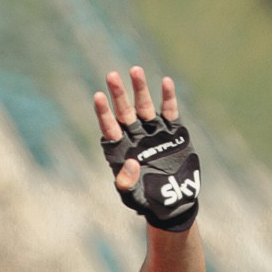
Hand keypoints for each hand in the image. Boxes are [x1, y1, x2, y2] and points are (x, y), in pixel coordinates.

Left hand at [94, 66, 200, 231]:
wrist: (173, 201)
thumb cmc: (147, 201)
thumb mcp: (133, 196)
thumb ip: (127, 182)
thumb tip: (130, 163)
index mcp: (121, 151)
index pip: (109, 128)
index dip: (104, 113)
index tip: (98, 96)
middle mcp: (135, 137)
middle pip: (124, 111)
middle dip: (118, 94)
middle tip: (111, 75)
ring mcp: (153, 132)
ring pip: (144, 106)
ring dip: (140, 88)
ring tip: (135, 69)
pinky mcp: (172, 131)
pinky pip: (169, 111)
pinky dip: (167, 97)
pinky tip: (165, 81)